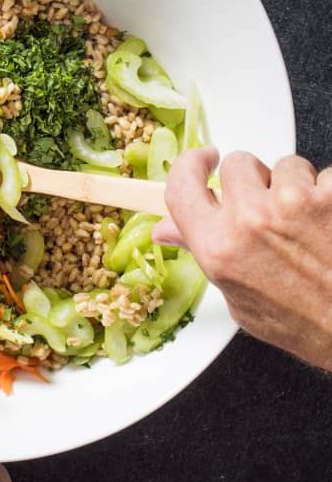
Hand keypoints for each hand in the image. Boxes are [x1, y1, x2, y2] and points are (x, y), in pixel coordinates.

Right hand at [152, 147, 331, 370]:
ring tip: (305, 222)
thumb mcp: (236, 295)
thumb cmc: (302, 321)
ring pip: (284, 165)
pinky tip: (328, 222)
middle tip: (268, 210)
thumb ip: (201, 251)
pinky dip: (328, 193)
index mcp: (218, 246)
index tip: (202, 160)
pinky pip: (324, 174)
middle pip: (238, 163)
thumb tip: (166, 230)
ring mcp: (293, 203)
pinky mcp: (331, 195)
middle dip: (252, 180)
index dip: (189, 165)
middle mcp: (250, 220)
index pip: (182, 185)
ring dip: (293, 186)